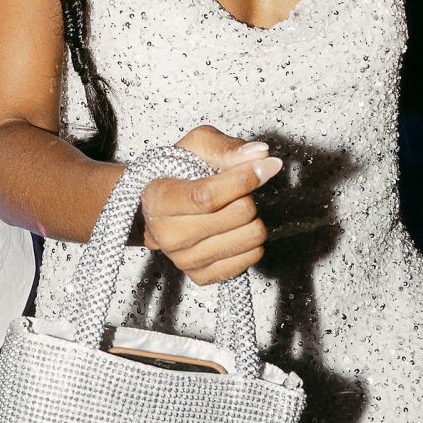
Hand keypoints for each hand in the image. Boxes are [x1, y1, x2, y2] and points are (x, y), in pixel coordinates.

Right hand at [139, 124, 282, 286]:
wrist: (158, 207)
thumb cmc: (178, 172)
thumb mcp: (196, 146)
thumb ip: (227, 148)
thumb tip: (261, 155)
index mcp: (160, 199)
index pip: (208, 196)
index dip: (243, 180)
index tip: (263, 167)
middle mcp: (168, 235)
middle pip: (237, 215)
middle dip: (247, 196)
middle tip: (236, 190)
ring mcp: (184, 259)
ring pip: (249, 237)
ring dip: (252, 218)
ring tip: (234, 209)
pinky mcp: (202, 276)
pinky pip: (250, 259)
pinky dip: (251, 241)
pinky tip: (235, 229)